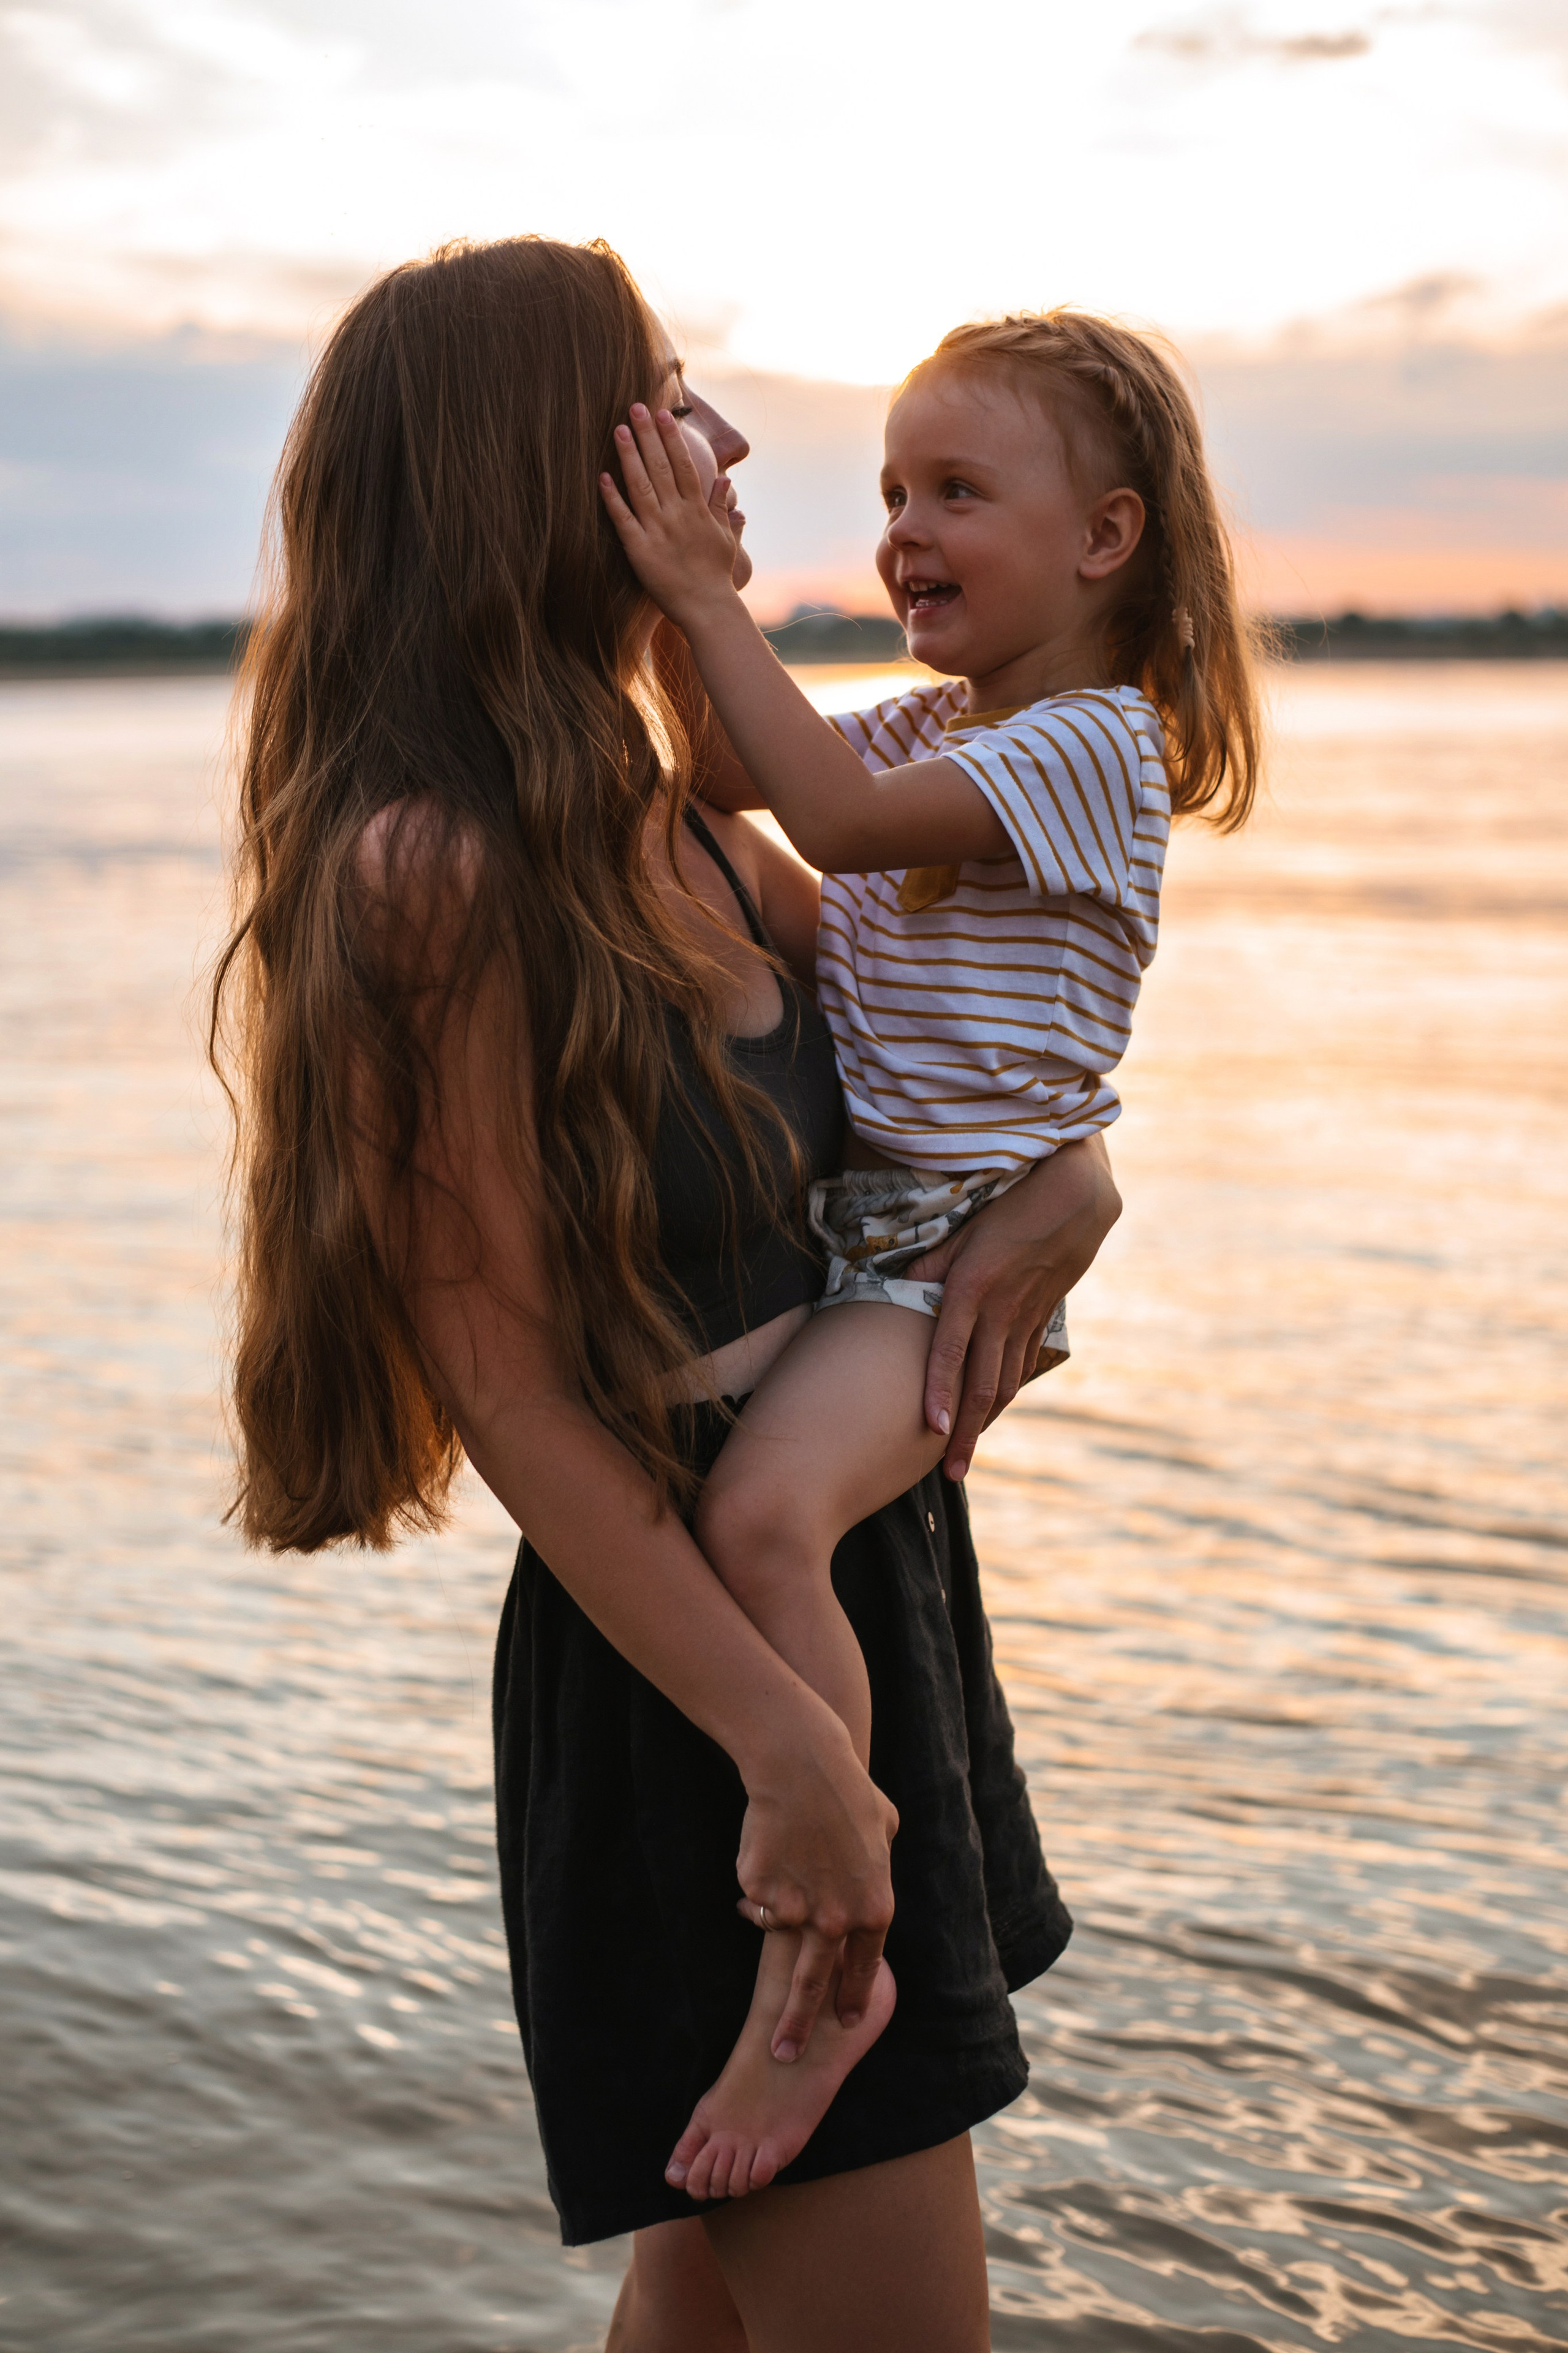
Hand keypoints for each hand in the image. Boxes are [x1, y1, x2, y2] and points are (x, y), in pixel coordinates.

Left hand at [600, 405, 743, 625]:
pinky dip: (613, 498)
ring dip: (629, 455)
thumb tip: (724, 479)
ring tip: (618, 429)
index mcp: (697, 509)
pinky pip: (623, 520)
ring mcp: (658, 531)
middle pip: (660, 467)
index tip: (664, 414)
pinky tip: (602, 476)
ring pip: (641, 486)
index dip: (672, 438)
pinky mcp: (640, 551)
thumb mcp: (724, 537)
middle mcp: (677, 515)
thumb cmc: (715, 575)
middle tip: (635, 407)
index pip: (684, 465)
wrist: (707, 608)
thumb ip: (719, 506)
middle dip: (648, 435)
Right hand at [734, 1714, 897, 2056]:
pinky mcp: (759, 1894)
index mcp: (873, 1910)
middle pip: (813, 1985)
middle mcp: (835, 1920)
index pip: (863, 1967)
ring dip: (774, 1911)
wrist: (803, 1767)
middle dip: (798, 2025)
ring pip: (777, 1927)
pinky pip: (754, 1897)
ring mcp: (795, 1910)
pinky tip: (768, 1845)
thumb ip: (882, 1859)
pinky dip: (757, 1880)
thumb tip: (877, 1866)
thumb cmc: (849, 1790)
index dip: (853, 1995)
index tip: (845, 2020)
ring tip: (780, 1864)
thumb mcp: (886, 1827)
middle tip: (784, 2055)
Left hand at [914, 1134, 1121, 1478]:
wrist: (1077, 1197)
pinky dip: (1007, 1392)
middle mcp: (1000, 1312)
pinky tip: (994, 1409)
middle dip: (965, 1433)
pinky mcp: (1042, 1315)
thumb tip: (898, 1284)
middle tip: (951, 1473)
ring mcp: (1026, 1318)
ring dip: (986, 1421)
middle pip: (982, 1385)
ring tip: (967, 1454)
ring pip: (1005, 1382)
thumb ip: (931, 1262)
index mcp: (973, 1289)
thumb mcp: (963, 1228)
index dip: (940, 1394)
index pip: (950, 1352)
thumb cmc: (1010, 1203)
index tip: (932, 1432)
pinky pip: (1022, 1363)